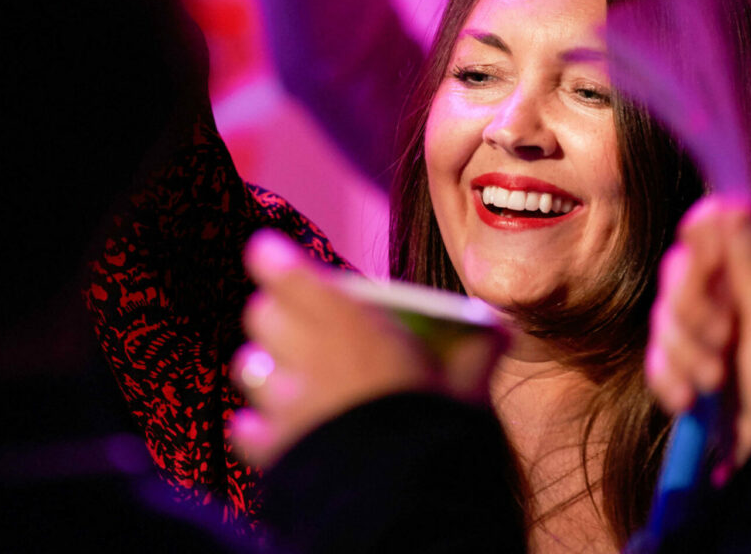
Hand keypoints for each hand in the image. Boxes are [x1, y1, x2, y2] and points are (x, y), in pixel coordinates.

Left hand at [231, 230, 503, 467]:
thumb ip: (477, 351)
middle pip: (262, 315)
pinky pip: (247, 428)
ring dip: (264, 369)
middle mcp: (309, 355)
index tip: (267, 253)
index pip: (289, 275)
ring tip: (285, 379)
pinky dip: (257, 427)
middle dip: (275, 316)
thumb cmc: (437, 428)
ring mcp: (287, 403)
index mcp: (351, 326)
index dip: (273, 261)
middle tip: (295, 325)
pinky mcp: (276, 449)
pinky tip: (273, 430)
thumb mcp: (467, 386)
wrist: (404, 497)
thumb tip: (502, 328)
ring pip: (249, 367)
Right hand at [646, 195, 750, 466]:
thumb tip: (731, 204)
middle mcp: (736, 292)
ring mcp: (710, 328)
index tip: (706, 265)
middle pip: (682, 267)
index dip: (703, 239)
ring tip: (714, 382)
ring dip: (683, 352)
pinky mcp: (688, 363)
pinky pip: (656, 354)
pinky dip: (667, 378)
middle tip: (723, 340)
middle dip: (692, 309)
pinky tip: (688, 400)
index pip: (722, 221)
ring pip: (664, 312)